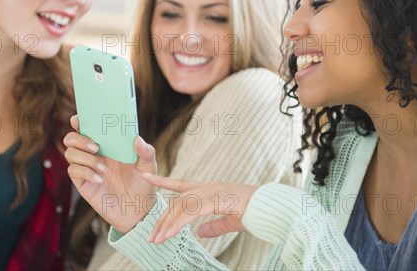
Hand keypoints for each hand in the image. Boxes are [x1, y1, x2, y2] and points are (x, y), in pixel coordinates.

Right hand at [64, 115, 157, 232]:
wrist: (139, 210)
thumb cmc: (143, 184)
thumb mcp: (149, 166)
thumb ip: (146, 152)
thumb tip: (137, 139)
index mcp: (108, 144)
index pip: (88, 128)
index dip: (79, 121)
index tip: (77, 119)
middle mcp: (94, 154)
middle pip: (71, 139)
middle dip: (79, 139)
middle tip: (96, 147)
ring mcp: (87, 168)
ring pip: (70, 154)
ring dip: (85, 158)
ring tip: (104, 169)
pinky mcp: (83, 184)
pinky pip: (74, 171)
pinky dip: (86, 172)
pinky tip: (100, 179)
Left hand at [141, 173, 258, 243]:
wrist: (270, 208)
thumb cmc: (254, 213)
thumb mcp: (230, 222)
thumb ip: (214, 226)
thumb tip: (200, 232)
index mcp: (209, 190)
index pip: (180, 185)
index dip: (162, 181)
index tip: (146, 177)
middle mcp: (207, 187)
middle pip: (177, 201)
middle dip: (162, 219)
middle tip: (151, 236)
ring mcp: (211, 191)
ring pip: (181, 207)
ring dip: (167, 225)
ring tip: (157, 240)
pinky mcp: (216, 199)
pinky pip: (191, 212)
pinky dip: (179, 223)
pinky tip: (170, 234)